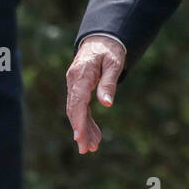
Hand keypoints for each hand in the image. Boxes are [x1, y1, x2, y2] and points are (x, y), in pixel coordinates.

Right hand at [65, 35, 126, 153]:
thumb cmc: (109, 50)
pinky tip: (94, 135)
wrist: (101, 39)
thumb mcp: (114, 63)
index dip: (78, 120)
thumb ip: (109, 82)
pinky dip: (86, 122)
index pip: (78, 100)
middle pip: (74, 109)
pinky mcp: (78, 89)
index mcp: (82, 73)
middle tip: (87, 149)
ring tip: (93, 147)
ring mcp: (74, 85)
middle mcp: (74, 81)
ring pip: (76, 111)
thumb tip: (107, 104)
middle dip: (80, 130)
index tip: (79, 136)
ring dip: (84, 129)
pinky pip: (81, 108)